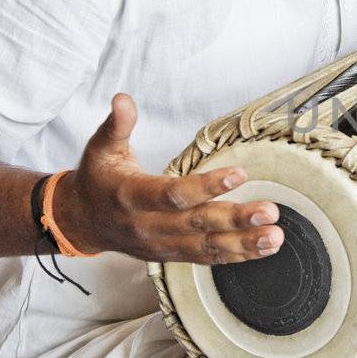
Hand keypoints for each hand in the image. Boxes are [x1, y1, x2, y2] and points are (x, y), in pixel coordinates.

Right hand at [53, 94, 281, 264]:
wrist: (81, 221)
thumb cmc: (98, 178)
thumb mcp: (100, 148)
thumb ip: (116, 125)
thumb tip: (123, 99)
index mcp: (131, 196)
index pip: (173, 194)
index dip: (206, 186)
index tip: (240, 175)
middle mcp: (148, 226)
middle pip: (197, 224)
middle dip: (236, 219)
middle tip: (270, 211)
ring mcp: (161, 245)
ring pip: (206, 247)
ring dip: (243, 243)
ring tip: (275, 236)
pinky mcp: (171, 255)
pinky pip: (206, 258)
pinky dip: (236, 256)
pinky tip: (262, 249)